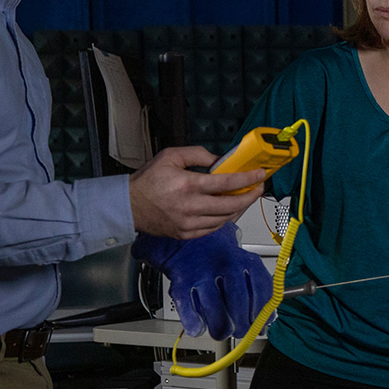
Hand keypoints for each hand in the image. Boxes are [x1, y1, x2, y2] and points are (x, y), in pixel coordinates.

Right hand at [129, 146, 267, 238]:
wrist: (129, 206)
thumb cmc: (147, 182)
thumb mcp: (170, 156)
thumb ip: (197, 154)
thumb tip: (219, 160)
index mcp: (188, 185)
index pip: (226, 183)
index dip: (247, 179)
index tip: (259, 175)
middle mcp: (191, 207)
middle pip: (231, 204)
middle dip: (250, 196)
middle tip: (258, 188)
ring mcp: (189, 223)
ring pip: (225, 218)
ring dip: (239, 208)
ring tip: (245, 197)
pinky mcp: (187, 234)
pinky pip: (214, 228)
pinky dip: (225, 219)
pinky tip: (229, 210)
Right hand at [133, 224, 272, 338]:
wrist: (189, 243)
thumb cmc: (221, 259)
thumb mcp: (245, 265)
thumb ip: (258, 289)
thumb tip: (267, 320)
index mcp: (246, 261)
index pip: (261, 291)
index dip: (262, 314)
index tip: (260, 326)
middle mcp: (226, 265)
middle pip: (238, 302)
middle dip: (241, 324)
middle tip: (240, 332)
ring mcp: (203, 273)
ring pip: (214, 308)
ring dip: (220, 327)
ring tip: (222, 332)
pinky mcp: (181, 282)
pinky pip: (188, 308)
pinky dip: (194, 323)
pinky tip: (199, 328)